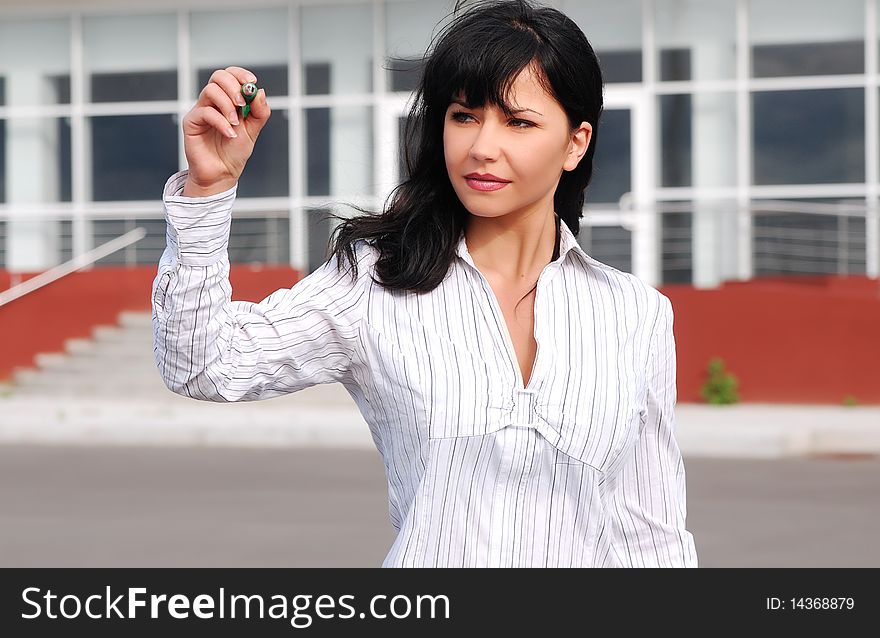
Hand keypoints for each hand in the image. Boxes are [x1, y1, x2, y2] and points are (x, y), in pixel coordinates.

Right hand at [181, 66, 270, 196]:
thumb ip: (259, 112)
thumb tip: (259, 92)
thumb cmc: (235, 152)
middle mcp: (213, 102)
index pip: (230, 75)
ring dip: (227, 105)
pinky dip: (221, 122)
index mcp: (228, 99)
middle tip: (242, 103)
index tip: (252, 82)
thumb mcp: (253, 130)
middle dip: (233, 87)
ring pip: (211, 90)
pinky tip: (229, 134)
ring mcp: (201, 110)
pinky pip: (205, 112)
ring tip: (235, 124)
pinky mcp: (192, 122)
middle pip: (218, 76)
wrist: (222, 173)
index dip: (240, 74)